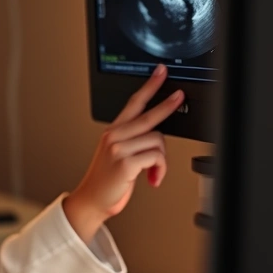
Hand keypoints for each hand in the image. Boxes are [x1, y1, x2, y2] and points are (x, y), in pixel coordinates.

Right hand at [64, 64, 183, 241]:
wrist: (92, 200)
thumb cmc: (107, 180)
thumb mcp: (118, 154)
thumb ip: (135, 141)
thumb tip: (159, 138)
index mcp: (114, 131)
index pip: (134, 102)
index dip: (149, 86)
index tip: (160, 72)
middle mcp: (115, 136)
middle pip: (149, 116)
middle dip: (168, 105)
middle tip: (179, 96)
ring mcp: (118, 148)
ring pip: (157, 141)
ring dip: (161, 159)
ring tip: (154, 171)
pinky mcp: (125, 162)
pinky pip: (156, 157)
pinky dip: (160, 169)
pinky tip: (152, 178)